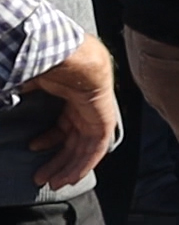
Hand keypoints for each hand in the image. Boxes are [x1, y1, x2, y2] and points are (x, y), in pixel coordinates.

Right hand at [23, 35, 115, 189]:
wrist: (72, 60)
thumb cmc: (50, 66)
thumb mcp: (33, 82)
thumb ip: (24, 93)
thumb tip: (7, 98)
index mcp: (71, 95)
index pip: (63, 124)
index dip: (49, 140)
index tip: (33, 149)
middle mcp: (85, 106)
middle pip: (72, 139)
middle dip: (57, 160)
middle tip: (40, 176)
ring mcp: (96, 114)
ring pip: (83, 148)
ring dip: (68, 167)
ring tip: (52, 182)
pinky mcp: (104, 121)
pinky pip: (97, 148)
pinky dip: (85, 164)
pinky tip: (71, 177)